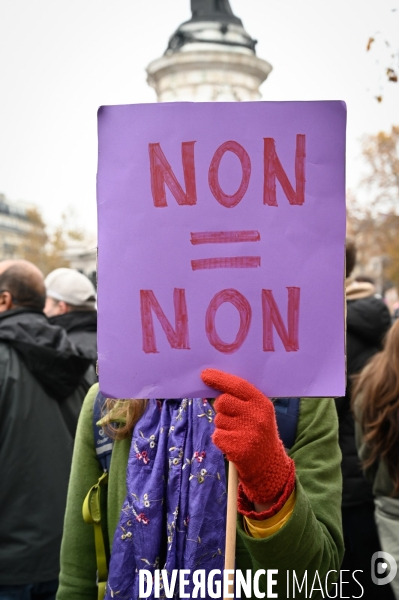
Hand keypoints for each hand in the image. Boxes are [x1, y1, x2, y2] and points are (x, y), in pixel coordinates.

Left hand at [201, 368, 294, 510]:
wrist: (268, 465)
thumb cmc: (258, 432)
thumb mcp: (258, 412)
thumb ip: (241, 398)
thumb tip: (212, 383)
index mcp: (262, 404)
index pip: (238, 385)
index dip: (220, 378)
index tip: (204, 374)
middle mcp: (256, 417)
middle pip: (222, 401)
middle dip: (221, 408)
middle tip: (232, 417)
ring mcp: (248, 434)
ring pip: (218, 420)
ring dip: (222, 425)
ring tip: (237, 433)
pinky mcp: (237, 449)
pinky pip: (216, 435)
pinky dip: (220, 439)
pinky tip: (233, 444)